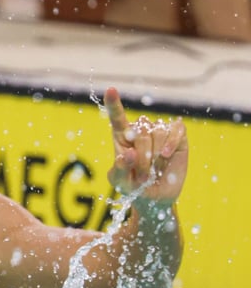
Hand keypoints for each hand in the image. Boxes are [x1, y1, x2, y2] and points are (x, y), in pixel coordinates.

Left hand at [104, 87, 187, 203]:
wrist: (155, 197)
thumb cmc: (133, 187)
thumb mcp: (119, 182)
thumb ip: (119, 169)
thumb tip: (128, 153)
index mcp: (122, 137)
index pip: (117, 117)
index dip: (114, 104)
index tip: (110, 90)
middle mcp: (141, 131)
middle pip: (141, 130)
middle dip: (142, 155)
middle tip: (142, 174)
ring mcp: (160, 132)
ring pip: (157, 132)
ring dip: (156, 154)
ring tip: (154, 170)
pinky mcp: (178, 136)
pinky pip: (176, 129)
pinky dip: (171, 142)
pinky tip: (166, 155)